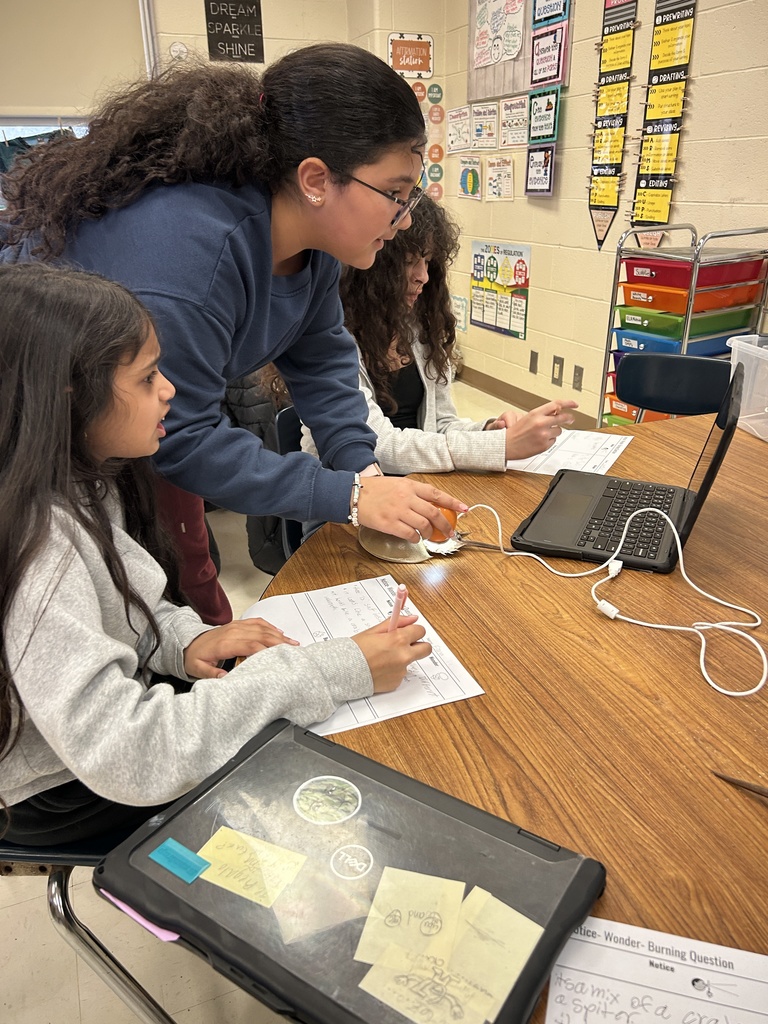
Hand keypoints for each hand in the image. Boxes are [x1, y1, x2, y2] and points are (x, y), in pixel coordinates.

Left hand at [183, 618, 299, 678]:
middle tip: (293, 650)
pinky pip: (257, 622)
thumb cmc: (194, 656)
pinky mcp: (238, 624)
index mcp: (224, 643)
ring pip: (261, 628)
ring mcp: (236, 626)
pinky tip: (279, 632)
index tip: (278, 657)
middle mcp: (232, 632)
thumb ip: (211, 673)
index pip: (249, 645)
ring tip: (292, 642)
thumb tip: (225, 677)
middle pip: (260, 635)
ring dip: (278, 635)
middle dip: (278, 642)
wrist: (188, 642)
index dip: (265, 650)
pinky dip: (269, 626)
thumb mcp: (197, 669)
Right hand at [352, 615, 431, 691]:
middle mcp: (404, 656)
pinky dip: (393, 671)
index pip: (420, 631)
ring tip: (382, 659)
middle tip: (406, 645)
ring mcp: (401, 671)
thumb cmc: (355, 650)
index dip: (413, 631)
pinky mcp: (396, 683)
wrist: (343, 671)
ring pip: (410, 661)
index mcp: (399, 640)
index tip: (408, 632)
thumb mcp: (374, 631)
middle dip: (419, 645)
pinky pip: (400, 674)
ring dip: (402, 659)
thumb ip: (396, 623)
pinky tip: (380, 669)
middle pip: (426, 649)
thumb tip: (412, 618)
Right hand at [355, 477, 467, 543]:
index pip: (436, 494)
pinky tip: (415, 538)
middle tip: (449, 531)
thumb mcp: (396, 484)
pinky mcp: (390, 524)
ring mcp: (398, 511)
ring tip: (428, 535)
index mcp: (409, 486)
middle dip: (445, 525)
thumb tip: (430, 505)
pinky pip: (410, 534)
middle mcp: (406, 498)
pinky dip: (416, 538)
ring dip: (429, 533)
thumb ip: (413, 493)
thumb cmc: (374, 490)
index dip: (453, 502)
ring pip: (423, 525)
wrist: (353, 495)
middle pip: (433, 513)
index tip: (464, 509)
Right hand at [499, 400, 577, 459]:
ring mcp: (543, 435)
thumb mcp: (528, 417)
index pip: (556, 404)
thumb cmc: (515, 432)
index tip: (574, 404)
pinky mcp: (544, 445)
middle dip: (569, 418)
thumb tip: (558, 411)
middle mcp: (541, 423)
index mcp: (536, 414)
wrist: (506, 445)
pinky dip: (549, 441)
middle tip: (570, 419)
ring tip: (543, 433)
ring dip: (555, 431)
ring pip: (559, 431)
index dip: (568, 403)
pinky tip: (540, 441)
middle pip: (563, 417)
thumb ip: (543, 414)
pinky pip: (554, 441)